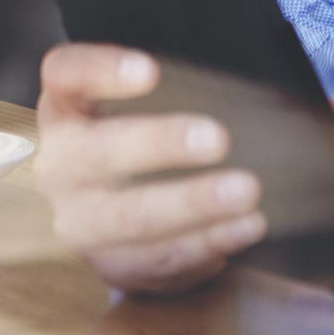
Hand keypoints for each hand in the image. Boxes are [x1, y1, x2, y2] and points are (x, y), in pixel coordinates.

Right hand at [33, 43, 265, 295]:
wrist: (119, 200)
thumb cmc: (147, 131)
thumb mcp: (155, 99)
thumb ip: (187, 85)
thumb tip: (274, 91)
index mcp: (65, 106)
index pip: (66, 75)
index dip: (101, 70)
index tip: (150, 71)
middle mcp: (59, 164)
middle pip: (97, 152)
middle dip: (160, 145)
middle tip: (219, 139)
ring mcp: (77, 220)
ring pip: (126, 219)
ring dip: (192, 208)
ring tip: (248, 196)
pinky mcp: (107, 264)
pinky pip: (151, 263)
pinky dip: (201, 248)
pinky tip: (241, 230)